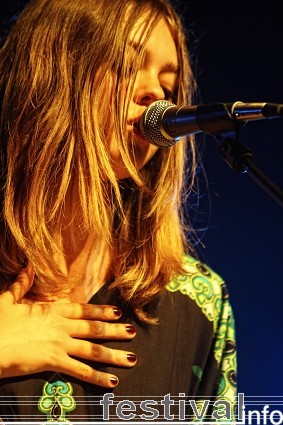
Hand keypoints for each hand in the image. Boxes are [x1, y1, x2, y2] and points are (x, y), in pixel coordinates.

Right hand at [0, 266, 136, 386]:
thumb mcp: (7, 299)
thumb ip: (21, 284)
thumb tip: (27, 267)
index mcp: (52, 311)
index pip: (83, 310)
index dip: (102, 311)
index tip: (117, 312)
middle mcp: (61, 326)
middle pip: (94, 328)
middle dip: (115, 331)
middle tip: (132, 332)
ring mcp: (60, 343)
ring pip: (93, 349)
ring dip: (114, 354)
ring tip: (131, 358)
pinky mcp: (54, 361)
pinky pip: (81, 371)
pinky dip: (97, 377)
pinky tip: (111, 381)